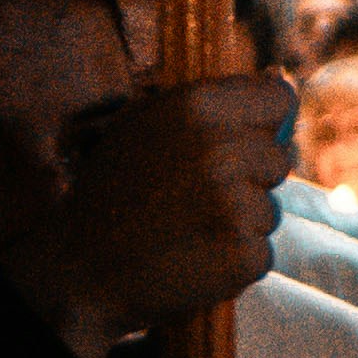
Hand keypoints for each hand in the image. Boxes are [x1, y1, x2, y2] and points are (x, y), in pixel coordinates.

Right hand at [5, 71, 290, 357]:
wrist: (77, 271)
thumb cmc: (110, 194)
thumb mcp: (142, 125)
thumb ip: (206, 104)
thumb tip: (280, 85)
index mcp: (196, 107)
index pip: (277, 99)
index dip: (263, 123)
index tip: (247, 139)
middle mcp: (220, 151)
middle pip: (276, 159)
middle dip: (248, 179)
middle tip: (195, 199)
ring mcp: (235, 206)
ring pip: (269, 210)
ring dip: (240, 224)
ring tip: (187, 231)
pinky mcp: (243, 255)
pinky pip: (262, 252)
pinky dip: (235, 262)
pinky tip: (194, 259)